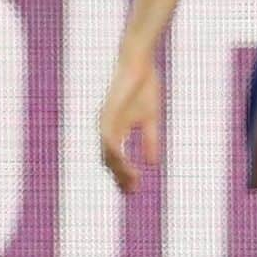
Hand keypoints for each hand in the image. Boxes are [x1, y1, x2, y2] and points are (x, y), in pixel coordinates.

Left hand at [99, 54, 160, 192]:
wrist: (138, 63)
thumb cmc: (143, 87)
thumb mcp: (150, 119)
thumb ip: (149, 139)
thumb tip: (153, 163)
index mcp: (115, 130)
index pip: (114, 159)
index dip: (123, 174)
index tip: (133, 190)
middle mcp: (106, 128)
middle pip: (107, 160)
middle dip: (119, 177)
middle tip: (131, 193)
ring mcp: (104, 121)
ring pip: (106, 152)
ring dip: (118, 169)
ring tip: (130, 183)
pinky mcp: (107, 112)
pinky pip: (108, 137)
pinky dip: (114, 151)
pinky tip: (123, 162)